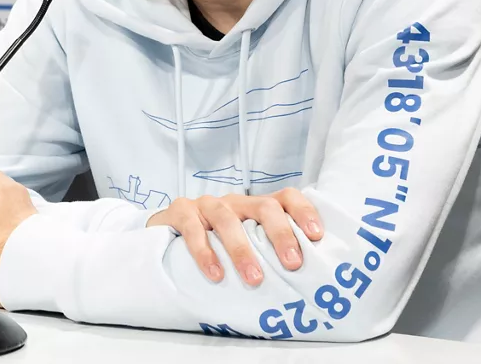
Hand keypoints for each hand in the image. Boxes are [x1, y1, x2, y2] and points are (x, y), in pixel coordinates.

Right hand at [145, 188, 323, 286]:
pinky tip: (215, 273)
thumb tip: (304, 283)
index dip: (304, 212)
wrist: (164, 233)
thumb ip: (266, 254)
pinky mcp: (180, 212)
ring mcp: (206, 205)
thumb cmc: (213, 245)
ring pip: (228, 219)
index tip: (316, 236)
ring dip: (242, 250)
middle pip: (263, 207)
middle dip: (280, 234)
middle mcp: (234, 202)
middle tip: (292, 264)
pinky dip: (205, 252)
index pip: (286, 198)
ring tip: (254, 279)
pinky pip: (193, 229)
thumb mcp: (244, 245)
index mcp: (255, 207)